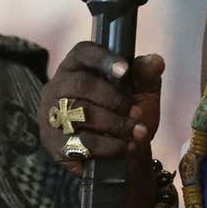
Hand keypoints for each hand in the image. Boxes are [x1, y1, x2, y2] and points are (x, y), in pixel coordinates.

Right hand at [40, 42, 163, 207]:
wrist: (121, 154)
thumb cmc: (125, 115)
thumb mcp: (141, 93)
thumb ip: (146, 76)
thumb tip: (155, 61)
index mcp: (76, 66)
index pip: (83, 53)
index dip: (103, 59)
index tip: (125, 70)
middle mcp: (57, 87)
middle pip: (82, 85)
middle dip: (114, 99)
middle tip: (137, 113)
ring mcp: (51, 115)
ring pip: (81, 114)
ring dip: (115, 124)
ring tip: (138, 132)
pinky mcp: (53, 143)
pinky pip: (81, 142)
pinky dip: (109, 146)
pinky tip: (125, 147)